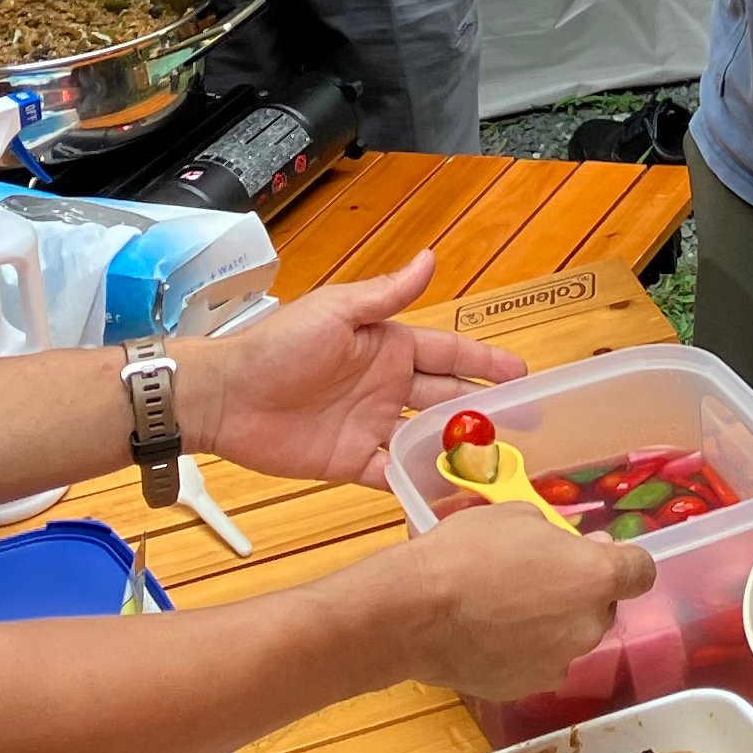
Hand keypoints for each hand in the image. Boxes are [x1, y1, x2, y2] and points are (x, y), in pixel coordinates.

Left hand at [180, 251, 522, 485]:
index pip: (449, 353)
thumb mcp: (336, 312)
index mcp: (388, 346)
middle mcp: (386, 385)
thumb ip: (387, 294)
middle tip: (526, 425)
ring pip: (427, 439)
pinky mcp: (351, 461)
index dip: (485, 362)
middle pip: (446, 398)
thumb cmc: (277, 345)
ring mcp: (371, 425)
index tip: (523, 373)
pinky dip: (419, 485)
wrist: (226, 397)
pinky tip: (447, 495)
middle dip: (484, 409)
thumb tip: (431, 258)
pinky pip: (393, 475)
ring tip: (497, 465)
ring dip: (457, 449)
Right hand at [398, 503, 656, 698]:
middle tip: (537, 576)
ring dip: (553, 625)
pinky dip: (525, 652)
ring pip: (569, 639)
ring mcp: (558, 663)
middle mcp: (588, 626)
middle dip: (580, 594)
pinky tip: (490, 636)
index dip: (622, 562)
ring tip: (505, 608)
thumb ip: (559, 537)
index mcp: (596, 577)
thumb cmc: (467, 550)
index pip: (641, 572)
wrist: (414, 612)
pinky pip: (538, 663)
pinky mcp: (526, 688)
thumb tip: (577, 550)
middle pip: (602, 609)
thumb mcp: (519, 517)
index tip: (595, 555)